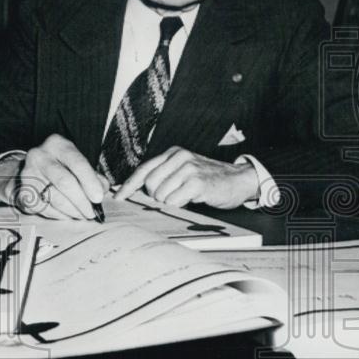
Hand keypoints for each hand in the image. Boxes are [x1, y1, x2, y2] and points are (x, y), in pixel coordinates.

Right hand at [10, 134, 108, 218]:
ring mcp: (28, 174)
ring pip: (54, 198)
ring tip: (82, 215)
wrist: (34, 170)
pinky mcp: (23, 192)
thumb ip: (94, 176)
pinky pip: (44, 208)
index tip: (98, 198)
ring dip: (72, 211)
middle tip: (92, 213)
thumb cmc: (62, 166)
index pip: (77, 162)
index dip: (90, 182)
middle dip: (81, 201)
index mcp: (57, 144)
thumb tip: (101, 192)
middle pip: (64, 182)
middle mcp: (39, 156)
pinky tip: (67, 215)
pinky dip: (59, 215)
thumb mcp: (78, 163)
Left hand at [114, 147, 259, 208]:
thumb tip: (136, 191)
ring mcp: (188, 168)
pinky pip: (175, 201)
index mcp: (173, 153)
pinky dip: (180, 205)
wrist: (240, 180)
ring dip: (170, 201)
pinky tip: (192, 199)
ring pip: (161, 194)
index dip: (129, 185)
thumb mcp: (184, 171)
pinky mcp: (197, 182)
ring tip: (185, 196)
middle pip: (149, 183)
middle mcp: (179, 157)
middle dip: (155, 196)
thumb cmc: (209, 180)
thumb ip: (164, 176)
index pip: (143, 169)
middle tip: (173, 197)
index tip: (118, 197)